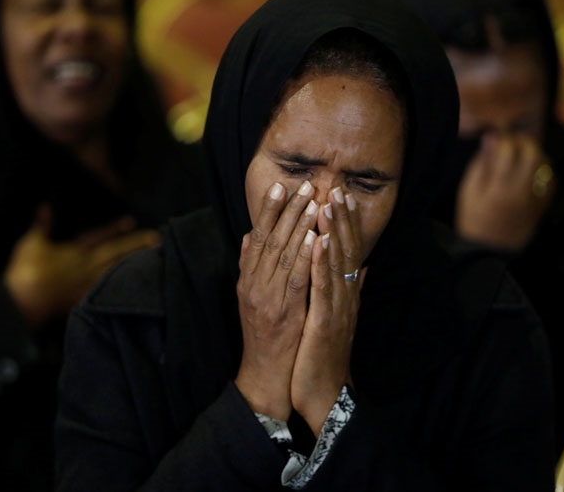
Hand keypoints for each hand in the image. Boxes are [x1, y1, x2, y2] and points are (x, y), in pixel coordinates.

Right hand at [5, 205, 160, 326]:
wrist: (21, 302)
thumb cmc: (24, 270)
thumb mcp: (31, 242)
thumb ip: (41, 225)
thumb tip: (45, 207)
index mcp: (74, 252)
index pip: (99, 237)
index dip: (115, 229)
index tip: (132, 221)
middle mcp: (85, 267)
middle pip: (115, 254)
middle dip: (136, 245)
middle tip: (157, 239)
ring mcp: (86, 285)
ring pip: (116, 273)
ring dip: (134, 266)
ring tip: (153, 261)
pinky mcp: (84, 302)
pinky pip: (108, 295)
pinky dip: (122, 291)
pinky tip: (136, 290)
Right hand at [234, 181, 318, 420]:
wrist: (265, 377)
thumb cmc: (265, 338)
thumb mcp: (252, 299)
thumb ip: (250, 268)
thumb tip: (248, 237)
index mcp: (248, 281)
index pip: (258, 238)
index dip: (270, 211)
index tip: (282, 186)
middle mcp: (254, 286)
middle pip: (271, 240)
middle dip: (288, 210)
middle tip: (304, 185)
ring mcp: (268, 299)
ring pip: (283, 254)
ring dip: (299, 226)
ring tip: (313, 202)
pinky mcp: (284, 313)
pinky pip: (295, 279)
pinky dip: (305, 256)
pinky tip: (316, 237)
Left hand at [291, 186, 364, 436]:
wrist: (324, 394)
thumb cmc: (324, 356)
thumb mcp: (336, 318)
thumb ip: (348, 290)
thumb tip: (361, 267)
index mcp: (346, 295)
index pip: (349, 252)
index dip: (347, 224)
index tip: (342, 196)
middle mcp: (346, 297)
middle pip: (347, 251)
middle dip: (342, 219)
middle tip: (338, 188)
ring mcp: (339, 308)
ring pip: (338, 264)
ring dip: (334, 232)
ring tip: (329, 204)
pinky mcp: (327, 321)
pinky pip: (325, 287)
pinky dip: (323, 262)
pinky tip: (320, 241)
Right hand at [454, 133, 554, 250]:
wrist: (487, 250)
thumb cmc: (473, 217)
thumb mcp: (469, 190)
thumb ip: (482, 163)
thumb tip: (491, 138)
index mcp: (499, 188)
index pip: (509, 150)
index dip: (503, 139)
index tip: (496, 139)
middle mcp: (521, 192)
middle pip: (533, 154)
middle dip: (523, 142)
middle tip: (513, 142)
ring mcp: (535, 200)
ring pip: (545, 165)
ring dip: (535, 154)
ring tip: (522, 154)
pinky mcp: (542, 206)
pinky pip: (551, 181)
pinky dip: (544, 170)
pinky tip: (532, 170)